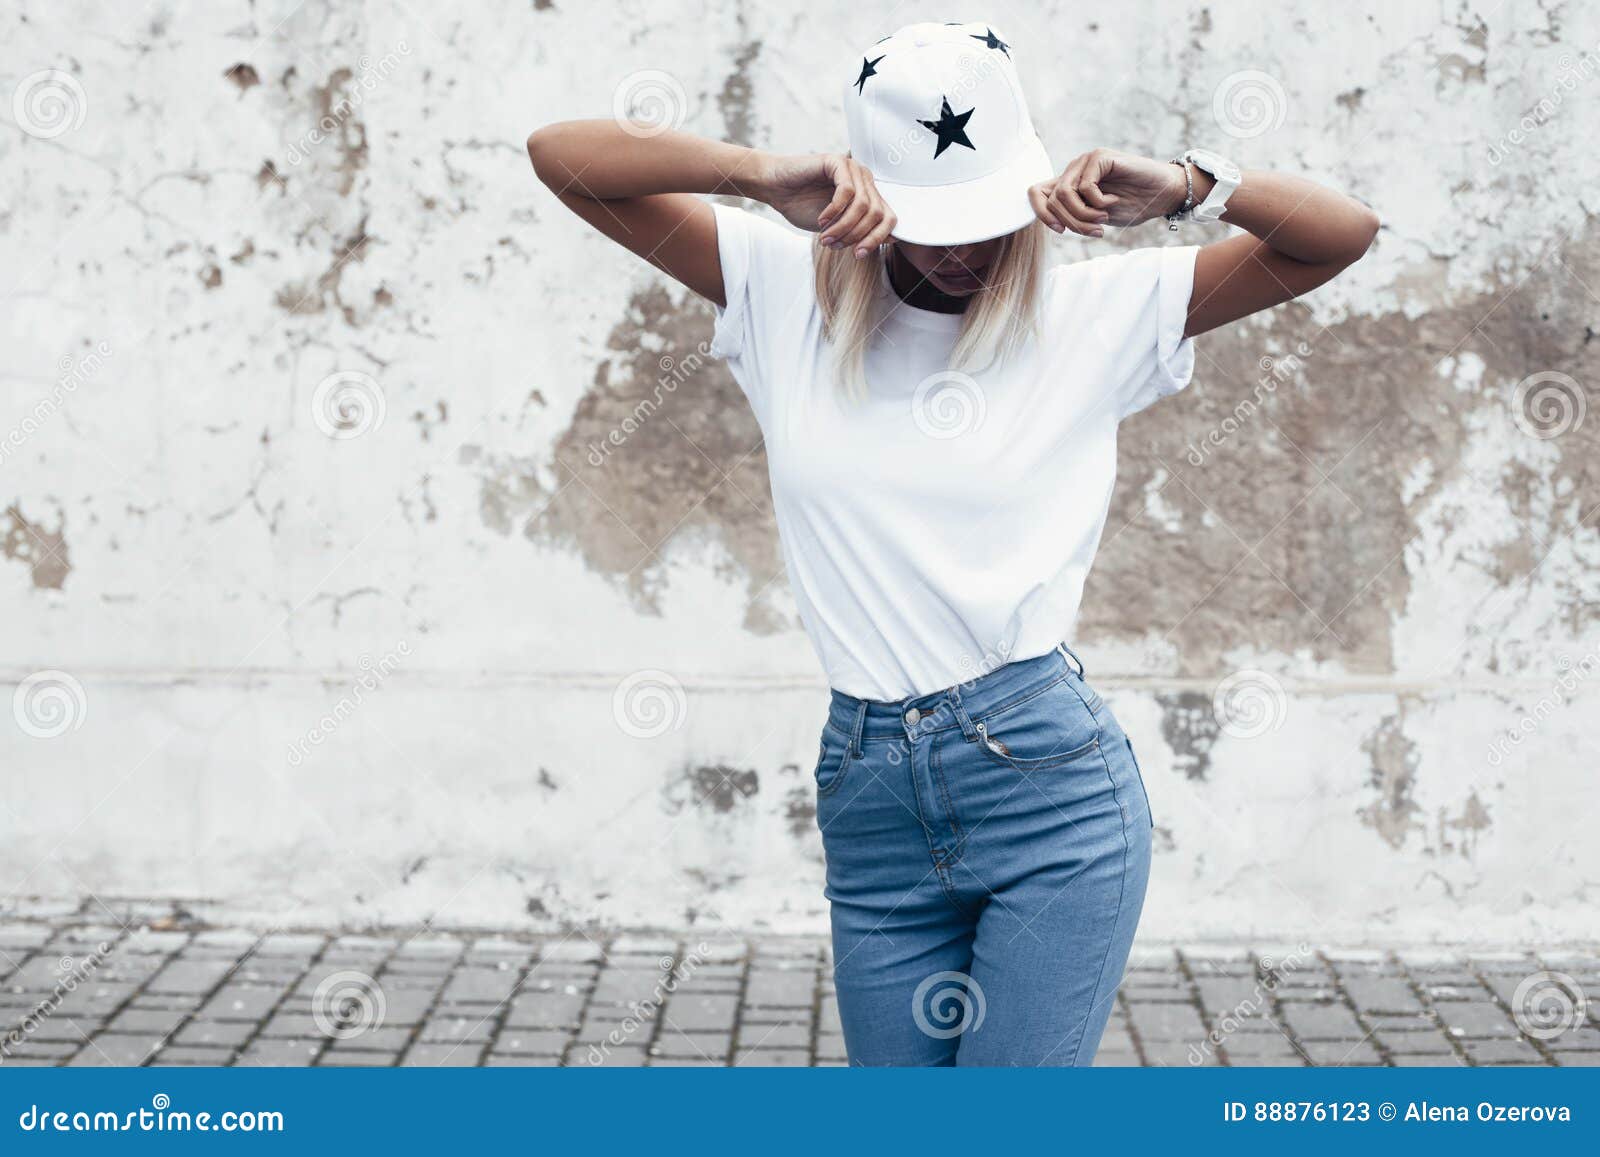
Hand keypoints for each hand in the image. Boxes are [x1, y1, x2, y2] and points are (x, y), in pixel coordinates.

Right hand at [754, 153, 895, 256]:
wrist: (776, 189)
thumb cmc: (803, 207)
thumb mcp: (836, 227)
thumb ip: (860, 231)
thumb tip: (890, 240)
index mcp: (868, 195)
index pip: (888, 218)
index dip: (876, 239)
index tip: (858, 254)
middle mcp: (865, 180)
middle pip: (877, 214)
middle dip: (857, 235)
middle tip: (835, 246)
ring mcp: (852, 169)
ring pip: (862, 205)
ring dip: (843, 227)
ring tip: (826, 237)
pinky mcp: (837, 162)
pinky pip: (847, 192)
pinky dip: (834, 212)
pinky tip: (821, 220)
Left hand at [1028, 148, 1187, 235]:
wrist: (1162, 195)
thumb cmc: (1132, 205)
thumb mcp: (1096, 217)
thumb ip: (1075, 216)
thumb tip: (1054, 222)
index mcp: (1070, 184)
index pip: (1036, 193)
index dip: (1041, 214)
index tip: (1060, 231)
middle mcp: (1074, 170)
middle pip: (1053, 200)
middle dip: (1073, 223)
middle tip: (1095, 231)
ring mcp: (1086, 161)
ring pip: (1065, 194)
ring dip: (1083, 215)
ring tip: (1103, 218)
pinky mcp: (1101, 157)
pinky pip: (1085, 186)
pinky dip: (1097, 202)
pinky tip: (1113, 202)